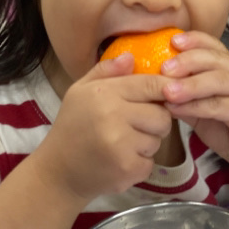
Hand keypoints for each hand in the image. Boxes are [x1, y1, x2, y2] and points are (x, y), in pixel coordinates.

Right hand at [39, 54, 172, 202]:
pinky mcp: (127, 168)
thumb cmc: (71, 125)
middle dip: (157, 120)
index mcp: (104, 93)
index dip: (167, 88)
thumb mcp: (80, 90)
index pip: (150, 84)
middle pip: (162, 114)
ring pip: (158, 139)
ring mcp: (121, 144)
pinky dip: (140, 163)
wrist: (58, 171)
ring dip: (147, 142)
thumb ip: (106, 71)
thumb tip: (131, 57)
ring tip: (124, 143)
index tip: (170, 94)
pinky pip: (150, 162)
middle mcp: (113, 116)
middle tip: (138, 124)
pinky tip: (120, 160)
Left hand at [160, 32, 228, 181]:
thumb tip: (154, 87)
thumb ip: (185, 96)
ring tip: (167, 91)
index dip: (193, 40)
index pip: (213, 45)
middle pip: (213, 58)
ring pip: (217, 80)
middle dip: (186, 60)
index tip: (171, 40)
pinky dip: (196, 106)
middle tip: (163, 68)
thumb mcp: (203, 109)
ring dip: (190, 84)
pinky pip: (219, 105)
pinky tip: (177, 110)